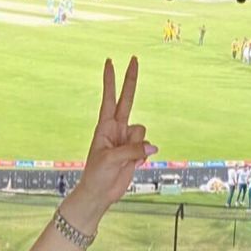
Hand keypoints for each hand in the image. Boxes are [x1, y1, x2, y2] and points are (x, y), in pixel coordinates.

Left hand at [74, 57, 155, 216]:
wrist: (100, 193)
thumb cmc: (97, 174)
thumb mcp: (111, 159)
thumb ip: (132, 149)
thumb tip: (152, 146)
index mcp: (105, 126)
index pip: (109, 98)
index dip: (110, 81)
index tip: (110, 62)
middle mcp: (117, 128)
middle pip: (127, 99)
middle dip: (130, 80)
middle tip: (134, 58)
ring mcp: (127, 138)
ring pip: (143, 131)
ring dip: (138, 145)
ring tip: (124, 159)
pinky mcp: (137, 150)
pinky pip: (147, 145)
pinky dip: (143, 155)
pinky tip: (133, 165)